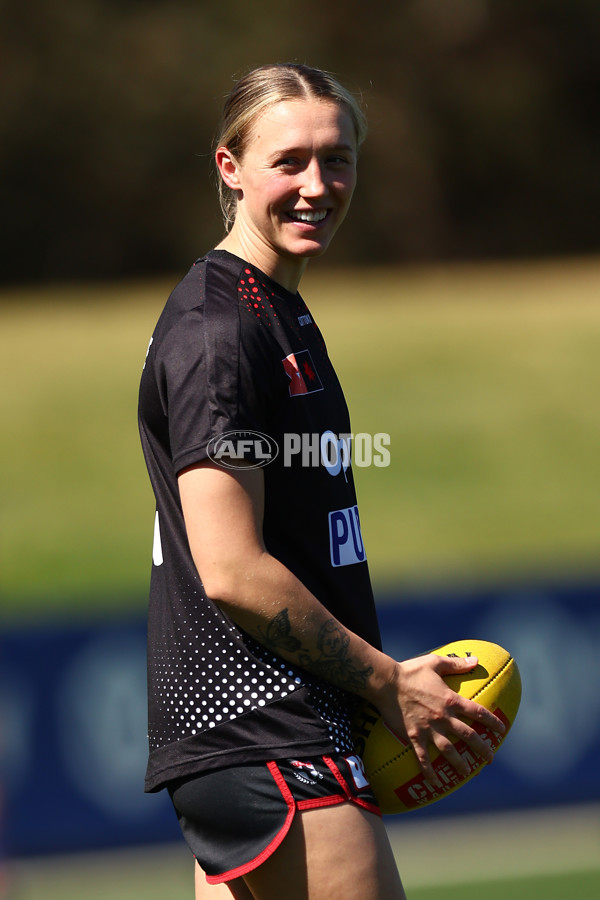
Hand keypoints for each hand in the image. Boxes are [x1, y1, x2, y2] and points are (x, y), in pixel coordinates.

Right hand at [376, 653, 505, 786]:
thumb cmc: (411, 671)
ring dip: (460, 763)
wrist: (387, 683)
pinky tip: (434, 783)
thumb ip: (457, 664)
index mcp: (451, 700)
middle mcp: (443, 717)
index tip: (501, 730)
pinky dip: (429, 772)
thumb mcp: (435, 662)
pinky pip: (423, 758)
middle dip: (483, 748)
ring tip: (467, 772)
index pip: (478, 712)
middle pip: (469, 736)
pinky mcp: (414, 736)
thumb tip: (476, 660)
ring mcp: (429, 729)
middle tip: (490, 758)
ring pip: (449, 750)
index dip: (492, 722)